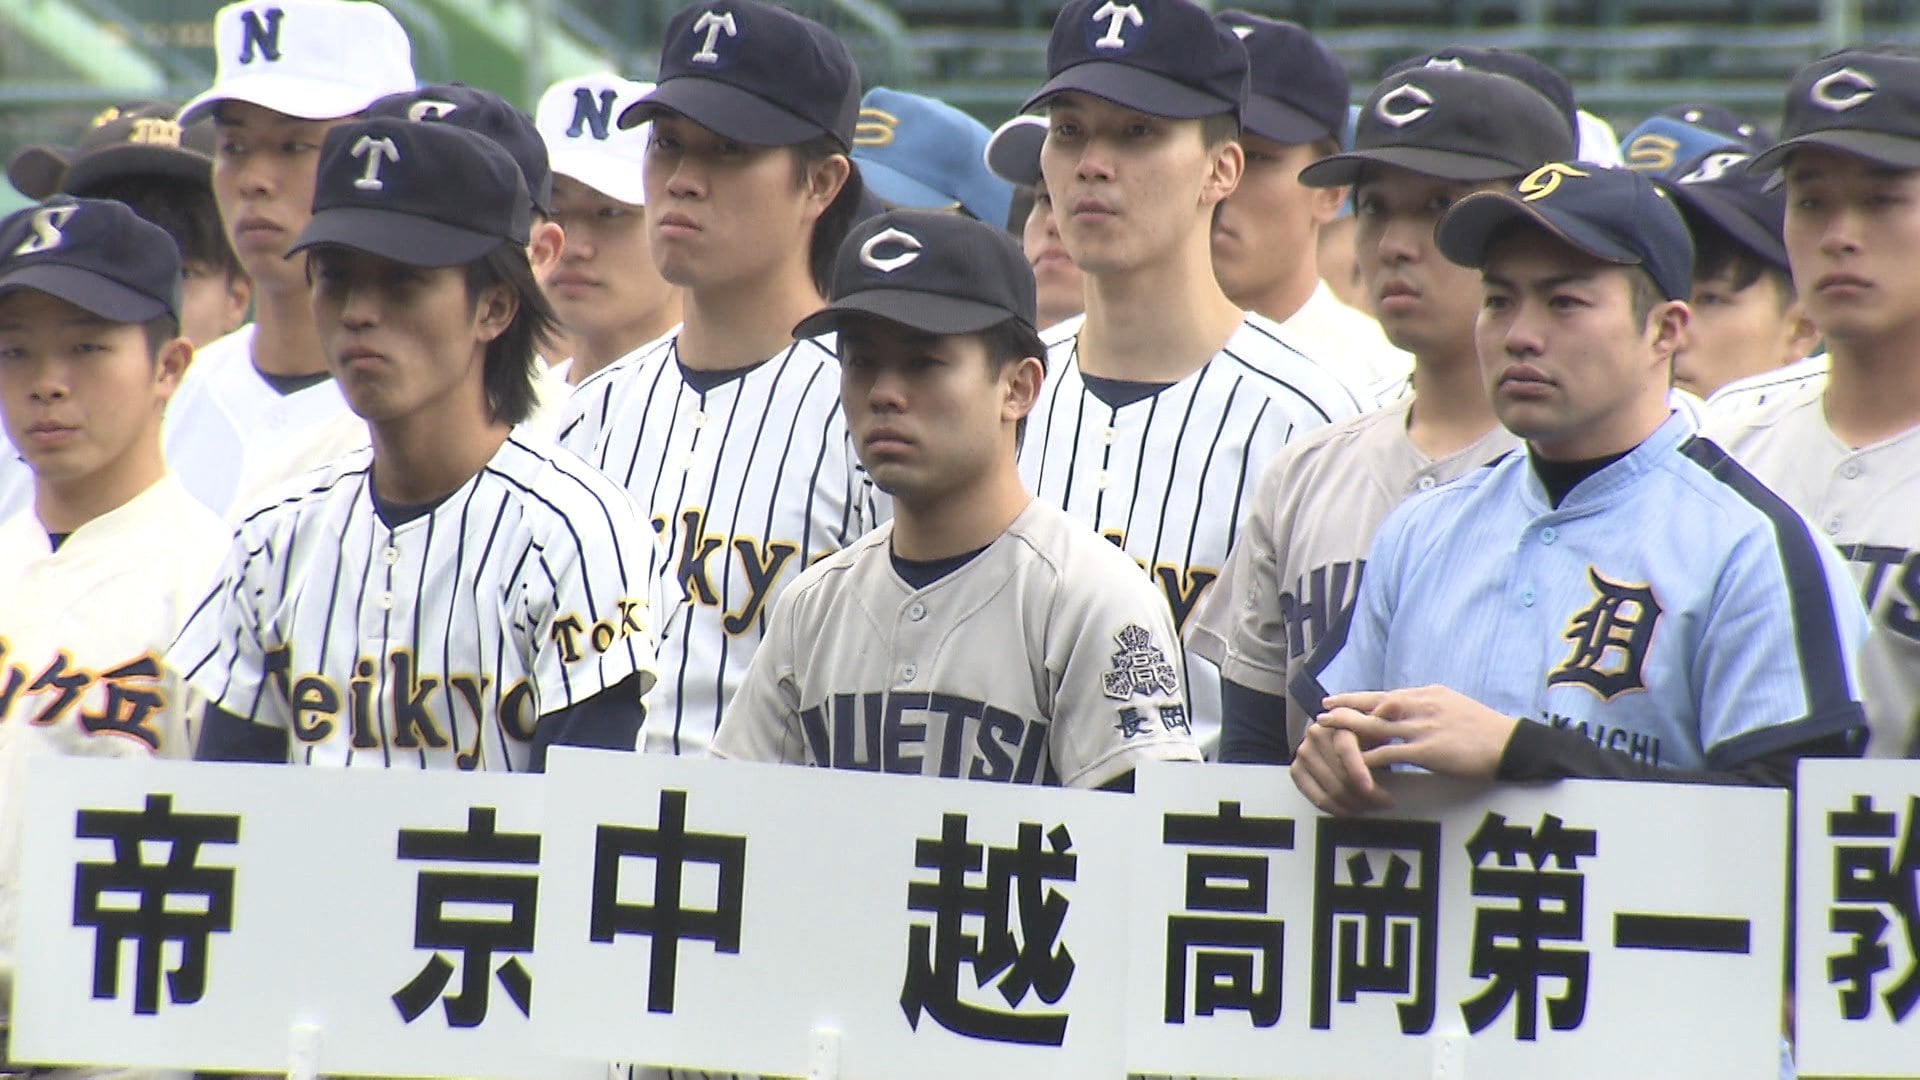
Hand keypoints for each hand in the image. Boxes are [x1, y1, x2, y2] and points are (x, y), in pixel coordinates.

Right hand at [1291, 702, 1395, 815]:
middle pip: (1340, 776)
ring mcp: (1302, 754)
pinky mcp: (1296, 771)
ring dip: (1354, 804)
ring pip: (1330, 790)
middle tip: (1385, 802)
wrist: (1338, 737)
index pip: (1345, 751)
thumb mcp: (1376, 726)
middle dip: (1365, 795)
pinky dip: (1336, 809)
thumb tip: (1394, 705)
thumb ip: (1384, 718)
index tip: (1375, 791)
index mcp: (1335, 723)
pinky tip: (1352, 810)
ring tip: (1372, 806)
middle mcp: (1314, 735)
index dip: (1359, 772)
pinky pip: (1316, 798)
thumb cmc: (1364, 734)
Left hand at [1315, 685, 1519, 781]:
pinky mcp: (1427, 751)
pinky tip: (1353, 762)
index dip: (1357, 698)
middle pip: (1374, 705)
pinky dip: (1370, 758)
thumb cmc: (1483, 729)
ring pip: (1376, 726)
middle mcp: (1421, 706)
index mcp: (1426, 695)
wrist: (1509, 744)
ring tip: (1328, 732)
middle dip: (1345, 708)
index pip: (1383, 695)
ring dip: (1350, 729)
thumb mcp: (1452, 705)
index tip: (1335, 699)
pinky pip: (1390, 754)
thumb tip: (1404, 705)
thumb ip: (1426, 705)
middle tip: (1323, 712)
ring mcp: (1423, 728)